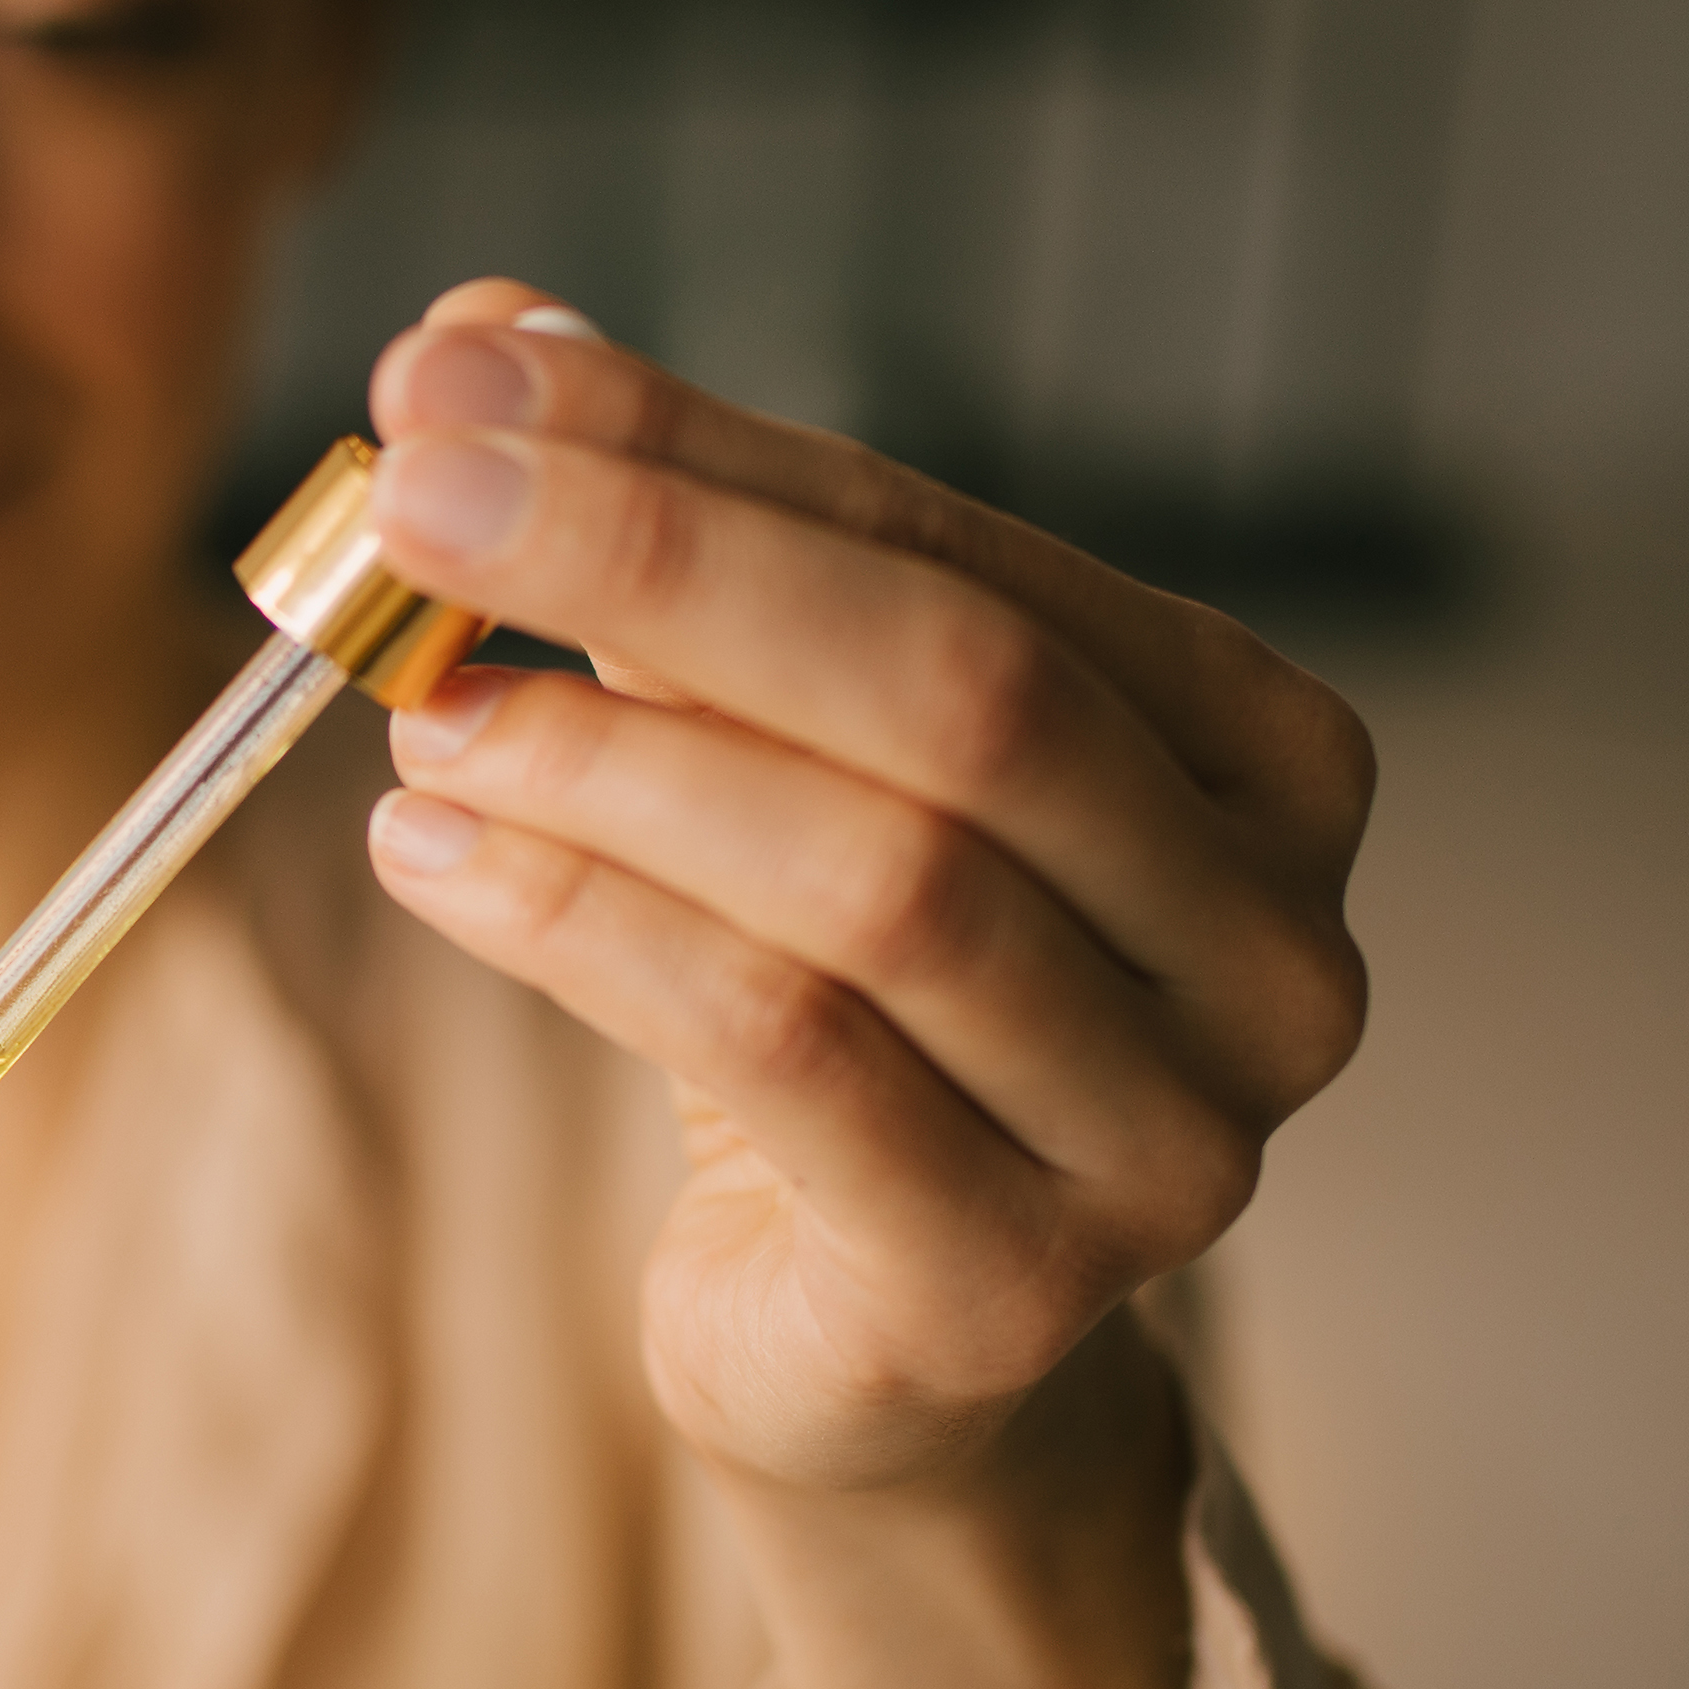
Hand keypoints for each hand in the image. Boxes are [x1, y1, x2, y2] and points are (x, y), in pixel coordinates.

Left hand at [359, 282, 1372, 1498]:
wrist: (879, 1348)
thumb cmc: (845, 1008)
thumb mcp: (777, 760)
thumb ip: (669, 558)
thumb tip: (480, 340)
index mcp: (1264, 758)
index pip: (960, 550)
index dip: (702, 452)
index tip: (466, 375)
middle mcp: (1272, 945)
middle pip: (960, 695)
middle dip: (661, 568)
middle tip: (416, 503)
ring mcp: (1170, 1138)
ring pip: (878, 883)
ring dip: (609, 767)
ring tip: (417, 712)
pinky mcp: (1011, 1288)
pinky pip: (788, 1056)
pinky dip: (586, 930)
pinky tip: (437, 860)